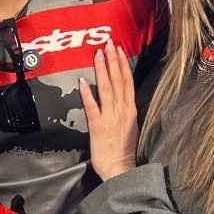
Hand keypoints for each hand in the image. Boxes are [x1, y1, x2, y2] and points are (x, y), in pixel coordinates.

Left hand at [79, 42, 137, 179]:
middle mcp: (122, 110)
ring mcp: (110, 117)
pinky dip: (88, 93)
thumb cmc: (123, 150)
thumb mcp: (129, 125)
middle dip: (113, 61)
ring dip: (102, 70)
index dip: (122, 64)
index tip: (118, 50)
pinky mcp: (98, 126)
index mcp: (131, 110)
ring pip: (107, 89)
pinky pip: (92, 106)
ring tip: (98, 54)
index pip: (128, 82)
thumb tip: (118, 94)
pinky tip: (83, 81)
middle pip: (118, 81)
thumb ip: (124, 109)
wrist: (119, 169)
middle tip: (108, 43)